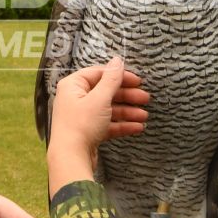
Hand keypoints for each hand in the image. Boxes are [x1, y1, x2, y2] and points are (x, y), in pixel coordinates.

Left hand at [47, 59, 148, 189]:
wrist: (72, 157)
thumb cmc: (82, 124)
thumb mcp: (100, 98)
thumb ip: (111, 79)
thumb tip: (117, 60)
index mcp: (73, 86)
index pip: (99, 74)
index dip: (119, 76)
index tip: (138, 80)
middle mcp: (76, 99)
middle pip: (106, 92)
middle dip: (127, 96)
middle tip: (146, 98)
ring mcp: (83, 116)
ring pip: (109, 109)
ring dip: (128, 112)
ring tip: (144, 116)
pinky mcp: (89, 132)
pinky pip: (108, 124)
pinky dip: (122, 125)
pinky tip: (138, 127)